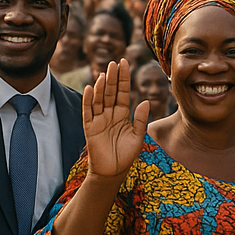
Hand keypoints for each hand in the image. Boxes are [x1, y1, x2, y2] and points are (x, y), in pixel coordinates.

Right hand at [83, 60, 148, 180]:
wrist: (113, 172)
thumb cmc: (126, 155)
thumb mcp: (138, 136)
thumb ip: (141, 119)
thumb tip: (145, 101)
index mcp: (123, 114)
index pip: (123, 92)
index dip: (123, 78)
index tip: (125, 62)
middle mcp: (110, 114)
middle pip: (111, 92)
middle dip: (113, 78)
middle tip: (115, 63)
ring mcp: (99, 120)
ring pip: (100, 99)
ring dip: (102, 87)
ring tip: (105, 74)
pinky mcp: (90, 128)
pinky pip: (88, 111)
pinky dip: (88, 100)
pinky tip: (91, 88)